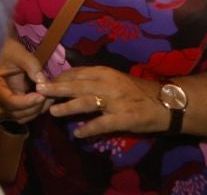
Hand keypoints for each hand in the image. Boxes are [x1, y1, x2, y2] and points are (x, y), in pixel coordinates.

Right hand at [0, 37, 47, 124]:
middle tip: (49, 96)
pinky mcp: (16, 99)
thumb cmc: (8, 48)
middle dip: (34, 108)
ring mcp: (8, 100)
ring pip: (22, 116)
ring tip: (49, 97)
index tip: (41, 95)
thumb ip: (31, 66)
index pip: (10, 102)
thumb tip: (43, 83)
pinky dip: (37, 108)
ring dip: (36, 111)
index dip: (26, 102)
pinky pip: (26, 111)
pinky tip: (46, 97)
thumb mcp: (19, 53)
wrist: (4, 47)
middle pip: (16, 113)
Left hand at [36, 65, 166, 137]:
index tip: (46, 82)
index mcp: (106, 72)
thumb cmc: (139, 91)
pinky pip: (103, 124)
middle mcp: (109, 84)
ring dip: (68, 107)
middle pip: (78, 85)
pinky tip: (78, 133)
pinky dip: (90, 128)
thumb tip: (70, 81)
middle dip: (57, 88)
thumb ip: (96, 79)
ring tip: (53, 112)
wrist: (167, 103)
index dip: (60, 77)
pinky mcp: (124, 118)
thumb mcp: (116, 78)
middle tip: (40, 90)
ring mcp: (116, 101)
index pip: (77, 72)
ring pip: (87, 102)